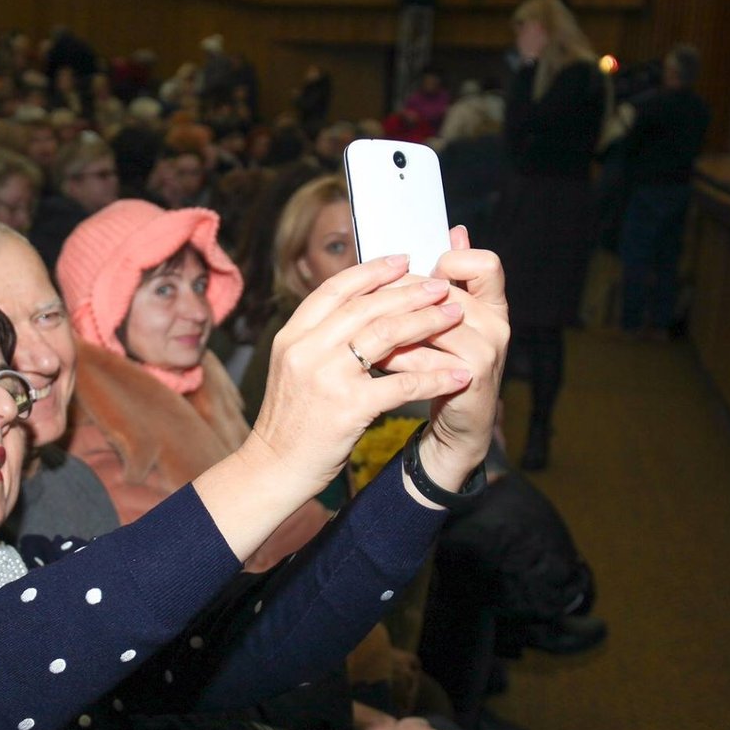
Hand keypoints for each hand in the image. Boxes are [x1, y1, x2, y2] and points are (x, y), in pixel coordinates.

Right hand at [246, 254, 474, 495]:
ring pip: (385, 335)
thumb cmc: (290, 421)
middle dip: (409, 292)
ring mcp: (326, 377)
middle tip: (440, 285)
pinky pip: (401, 384)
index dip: (371, 272)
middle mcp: (306, 350)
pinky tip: (456, 375)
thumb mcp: (292, 368)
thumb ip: (318, 338)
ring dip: (425, 322)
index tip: (403, 261)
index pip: (335, 290)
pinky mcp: (347, 408)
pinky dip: (433, 378)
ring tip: (454, 314)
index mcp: (292, 336)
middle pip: (366, 307)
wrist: (273, 468)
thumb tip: (359, 308)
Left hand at [376, 227, 508, 491]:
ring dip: (391, 329)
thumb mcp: (444, 322)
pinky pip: (425, 359)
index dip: (452, 262)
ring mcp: (488, 351)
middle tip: (365, 301)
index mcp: (492, 304)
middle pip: (444, 292)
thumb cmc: (444, 367)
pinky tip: (372, 360)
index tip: (416, 272)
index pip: (485, 264)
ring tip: (362, 333)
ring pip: (431, 325)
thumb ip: (446, 282)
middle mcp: (497, 324)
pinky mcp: (470, 378)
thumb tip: (454, 231)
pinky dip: (395, 359)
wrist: (458, 427)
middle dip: (399, 296)